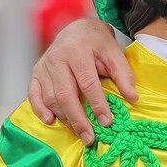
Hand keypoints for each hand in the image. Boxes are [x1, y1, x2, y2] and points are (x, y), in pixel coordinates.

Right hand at [28, 18, 135, 144]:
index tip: (106, 122)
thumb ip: (123, 75)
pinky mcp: (36, 73)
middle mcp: (57, 58)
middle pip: (66, 94)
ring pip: (50, 97)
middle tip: (90, 137)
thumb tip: (133, 98)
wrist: (77, 29)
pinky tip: (50, 120)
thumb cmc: (97, 44)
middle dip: (78, 119)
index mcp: (78, 51)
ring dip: (64, 118)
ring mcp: (44, 66)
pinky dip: (40, 109)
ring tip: (79, 133)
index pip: (87, 83)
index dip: (97, 104)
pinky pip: (33, 94)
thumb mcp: (114, 54)